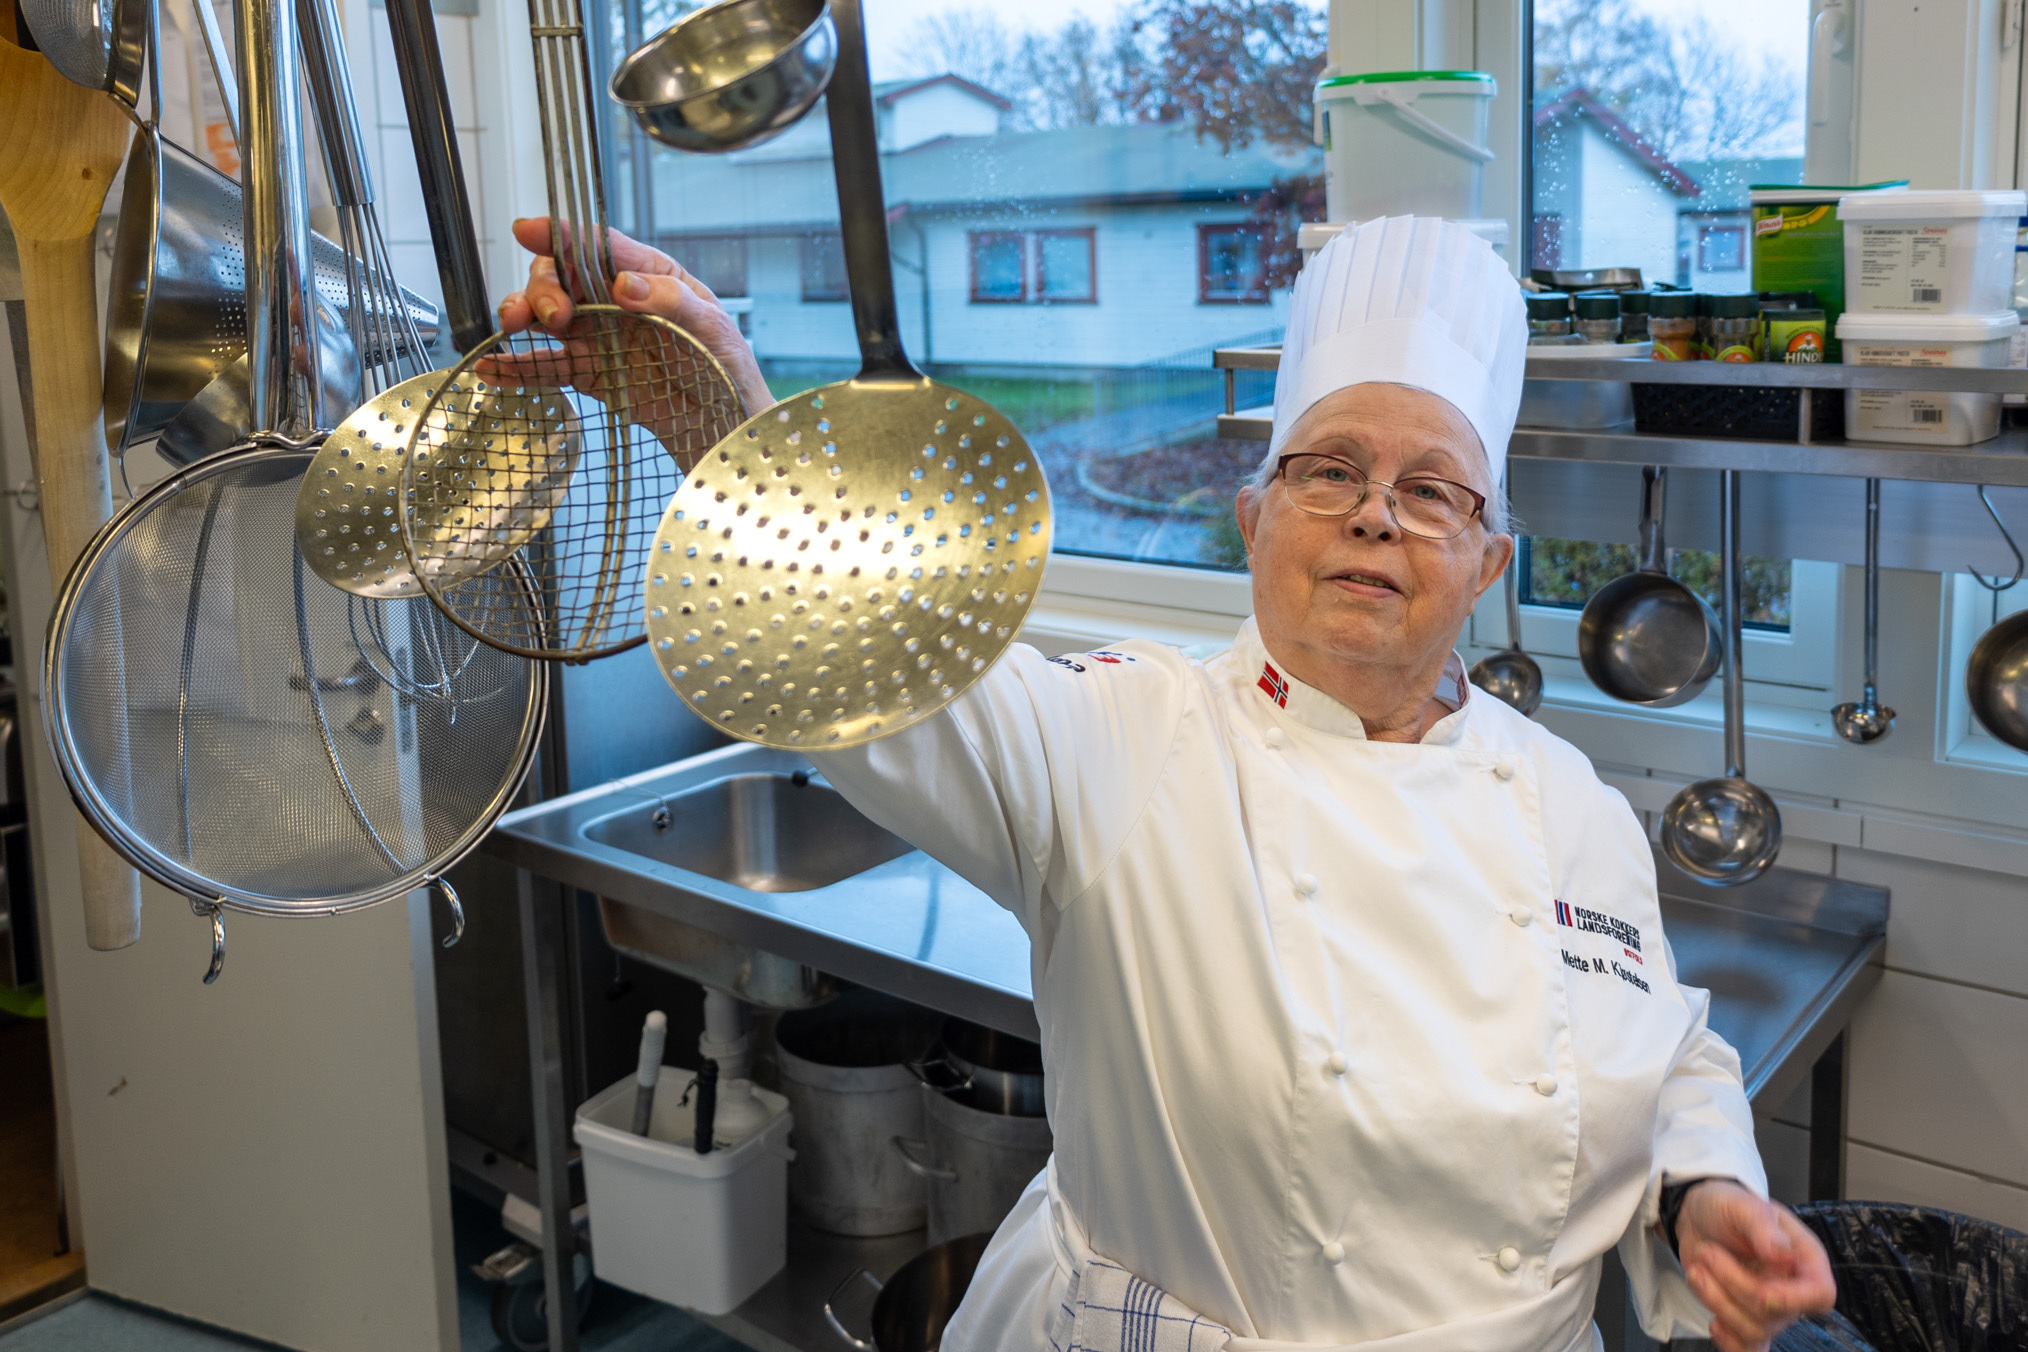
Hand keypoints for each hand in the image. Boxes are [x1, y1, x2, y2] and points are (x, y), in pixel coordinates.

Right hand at [497, 217, 773, 416]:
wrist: (722, 420)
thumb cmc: (724, 363)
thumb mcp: (709, 324)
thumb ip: (670, 300)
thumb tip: (625, 284)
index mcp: (646, 273)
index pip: (597, 245)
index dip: (560, 234)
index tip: (528, 230)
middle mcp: (613, 299)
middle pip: (561, 277)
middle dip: (544, 287)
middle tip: (552, 313)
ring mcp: (596, 335)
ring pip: (544, 315)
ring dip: (520, 313)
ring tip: (511, 326)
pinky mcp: (587, 372)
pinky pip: (545, 366)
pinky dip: (515, 366)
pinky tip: (491, 367)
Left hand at [1676, 1180, 1835, 1351]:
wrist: (1698, 1218)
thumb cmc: (1726, 1207)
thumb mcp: (1741, 1203)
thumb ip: (1761, 1224)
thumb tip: (1781, 1252)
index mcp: (1804, 1257)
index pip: (1820, 1293)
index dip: (1795, 1299)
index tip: (1763, 1293)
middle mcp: (1792, 1287)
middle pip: (1776, 1312)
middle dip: (1733, 1284)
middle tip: (1707, 1252)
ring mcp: (1770, 1308)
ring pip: (1754, 1329)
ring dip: (1717, 1301)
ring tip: (1698, 1269)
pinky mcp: (1745, 1318)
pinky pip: (1747, 1349)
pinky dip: (1728, 1342)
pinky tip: (1713, 1322)